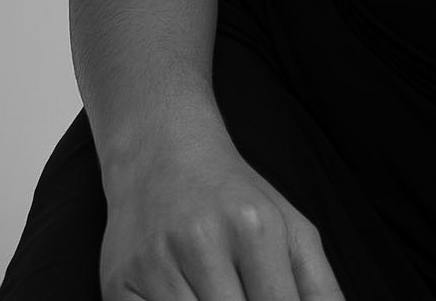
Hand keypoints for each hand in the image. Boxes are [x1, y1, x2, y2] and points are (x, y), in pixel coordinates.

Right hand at [99, 132, 345, 300]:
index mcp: (254, 226)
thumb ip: (320, 284)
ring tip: (218, 296)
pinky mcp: (116, 283)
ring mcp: (154, 264)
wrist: (159, 150)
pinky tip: (182, 299)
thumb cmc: (234, 195)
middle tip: (240, 296)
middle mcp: (202, 241)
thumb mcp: (289, 225)